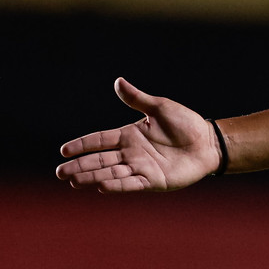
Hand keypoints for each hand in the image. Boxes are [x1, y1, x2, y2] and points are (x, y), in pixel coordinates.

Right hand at [55, 78, 219, 192]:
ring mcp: (141, 167)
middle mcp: (131, 153)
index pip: (99, 140)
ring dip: (92, 177)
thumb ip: (137, 99)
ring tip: (74, 182)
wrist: (209, 143)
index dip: (82, 145)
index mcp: (129, 135)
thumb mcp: (160, 108)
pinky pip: (131, 183)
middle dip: (79, 166)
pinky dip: (116, 185)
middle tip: (59, 173)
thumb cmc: (186, 123)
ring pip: (111, 173)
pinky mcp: (153, 180)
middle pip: (99, 160)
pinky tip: (101, 187)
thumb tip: (118, 81)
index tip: (63, 151)